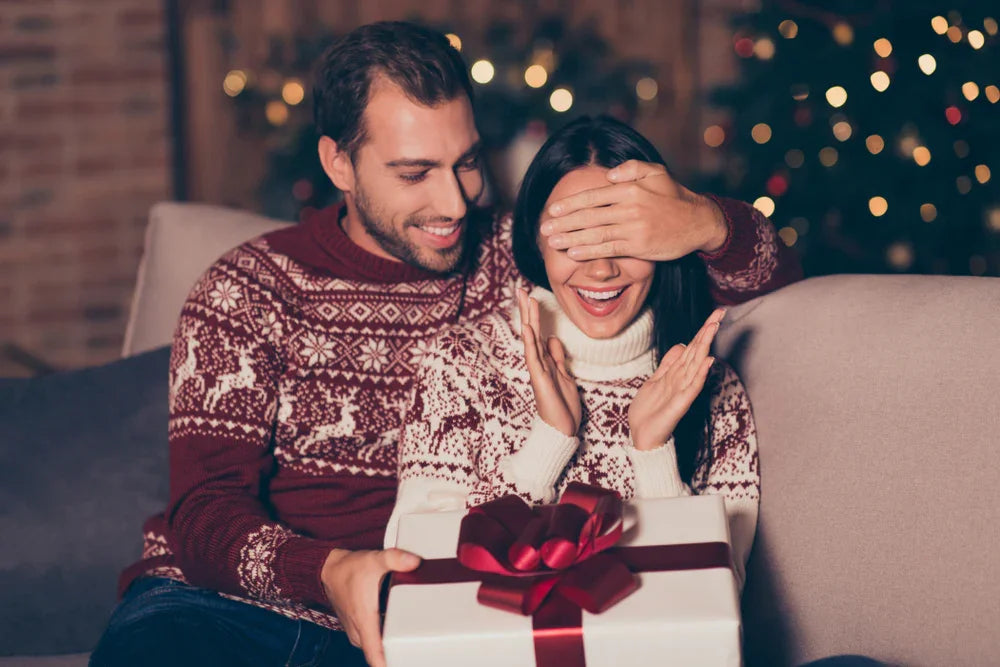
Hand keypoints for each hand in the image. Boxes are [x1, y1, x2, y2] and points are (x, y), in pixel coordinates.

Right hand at [321, 547, 419, 666]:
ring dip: (389, 645)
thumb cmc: (349, 569)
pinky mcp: (357, 628)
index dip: (388, 664)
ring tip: (408, 638)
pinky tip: (396, 628)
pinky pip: (372, 640)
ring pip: (376, 647)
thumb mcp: (373, 560)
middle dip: (396, 653)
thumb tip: (413, 561)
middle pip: (379, 654)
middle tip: (416, 649)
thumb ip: (394, 559)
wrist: (329, 570)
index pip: (375, 655)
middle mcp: (358, 630)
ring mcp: (357, 631)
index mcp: (364, 620)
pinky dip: (383, 638)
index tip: (403, 662)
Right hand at [517, 288, 581, 436]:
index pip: (538, 332)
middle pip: (531, 331)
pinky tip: (526, 327)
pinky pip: (533, 357)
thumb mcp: (565, 376)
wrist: (561, 430)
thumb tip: (553, 339)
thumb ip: (558, 358)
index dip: (535, 314)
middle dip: (527, 310)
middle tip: (521, 289)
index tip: (532, 295)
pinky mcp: (540, 379)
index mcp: (544, 361)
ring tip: (525, 299)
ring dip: (528, 318)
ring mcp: (537, 370)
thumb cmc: (562, 406)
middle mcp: (538, 362)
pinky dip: (529, 342)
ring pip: (531, 339)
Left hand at [540, 160, 728, 260]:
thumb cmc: (673, 197)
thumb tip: (609, 174)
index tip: (552, 210)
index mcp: (630, 188)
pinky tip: (573, 252)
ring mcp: (634, 228)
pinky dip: (589, 250)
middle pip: (589, 216)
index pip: (593, 196)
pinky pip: (609, 248)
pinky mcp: (639, 246)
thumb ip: (632, 168)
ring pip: (595, 233)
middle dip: (563, 223)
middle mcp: (629, 207)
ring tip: (552, 242)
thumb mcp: (656, 172)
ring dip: (571, 238)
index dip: (570, 204)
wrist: (698, 222)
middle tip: (544, 229)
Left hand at [628, 308, 726, 450]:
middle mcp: (683, 379)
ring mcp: (682, 391)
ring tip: (714, 327)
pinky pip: (692, 387)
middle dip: (707, 331)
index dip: (702, 330)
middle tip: (719, 312)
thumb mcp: (655, 380)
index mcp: (677, 373)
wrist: (642, 436)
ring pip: (696, 364)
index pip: (692, 347)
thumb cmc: (649, 412)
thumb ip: (669, 364)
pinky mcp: (680, 404)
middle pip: (697, 351)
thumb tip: (682, 344)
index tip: (715, 313)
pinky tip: (708, 361)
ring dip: (705, 345)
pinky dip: (701, 373)